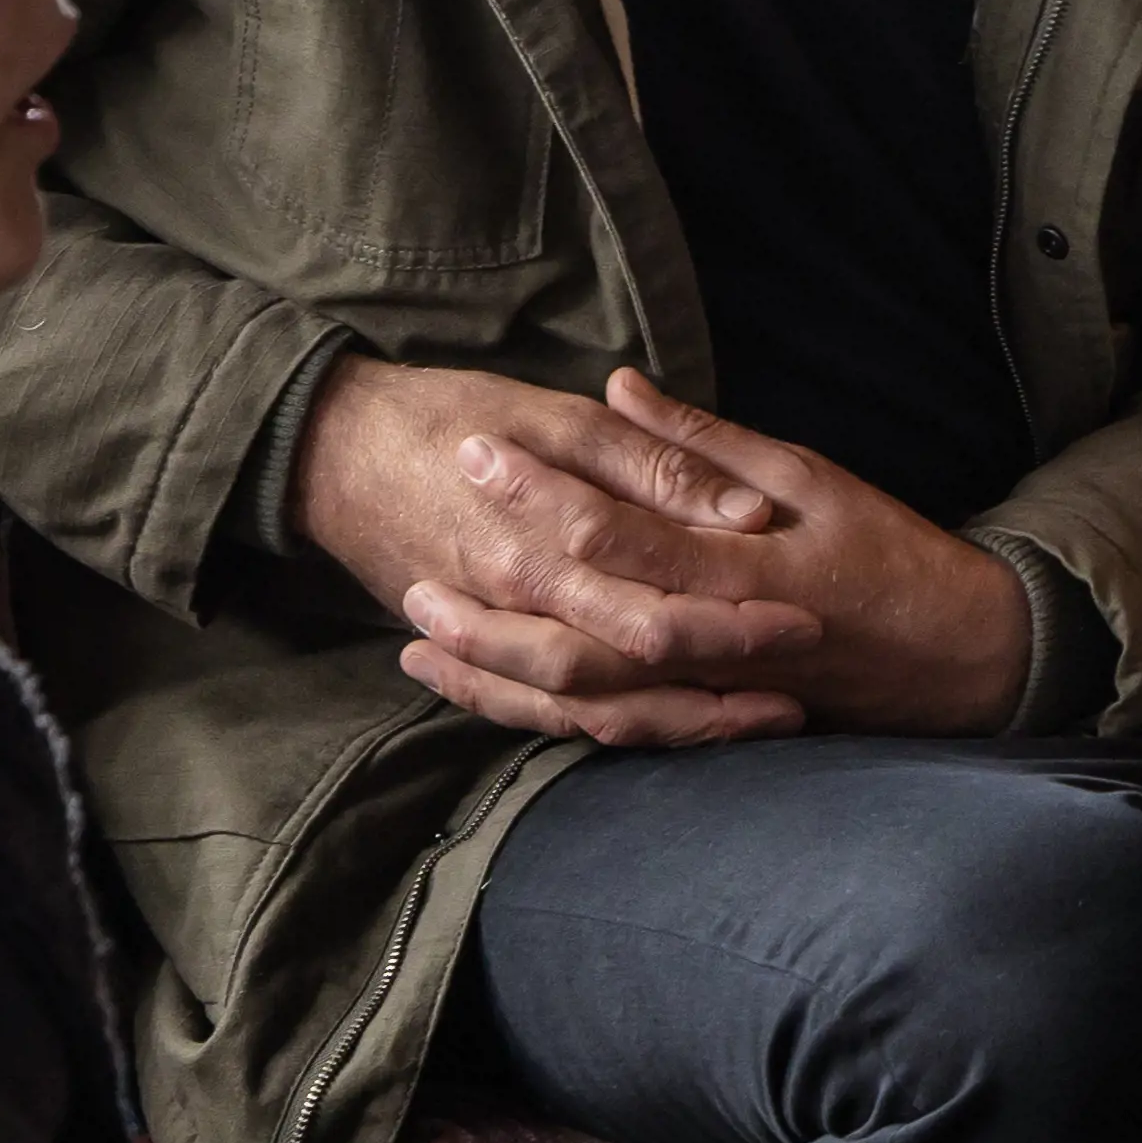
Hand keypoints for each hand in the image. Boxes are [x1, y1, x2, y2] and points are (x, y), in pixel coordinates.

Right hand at [296, 353, 816, 746]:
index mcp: (546, 543)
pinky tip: (677, 727)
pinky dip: (609, 728)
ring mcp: (497, 638)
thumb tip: (746, 509)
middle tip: (803, 690)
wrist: (330, 450)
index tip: (812, 620)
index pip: (658, 604)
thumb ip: (651, 461)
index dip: (737, 620)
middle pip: (635, 672)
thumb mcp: (556, 415)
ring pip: (595, 708)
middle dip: (723, 687)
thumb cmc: (449, 414)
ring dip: (681, 724)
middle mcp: (521, 606)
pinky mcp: (478, 652)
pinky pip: (545, 715)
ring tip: (763, 723)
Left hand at [299, 356, 1031, 747]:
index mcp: (744, 567)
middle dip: (488, 603)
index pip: (618, 532)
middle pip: (579, 635)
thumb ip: (705, 443)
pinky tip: (483, 689)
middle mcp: (719, 641)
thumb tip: (617, 388)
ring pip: (582, 698)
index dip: (539, 492)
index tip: (476, 451)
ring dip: (495, 672)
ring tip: (418, 642)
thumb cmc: (893, 556)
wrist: (963, 659)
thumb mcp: (814, 477)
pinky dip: (538, 712)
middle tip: (409, 567)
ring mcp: (710, 692)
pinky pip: (607, 728)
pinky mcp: (706, 719)